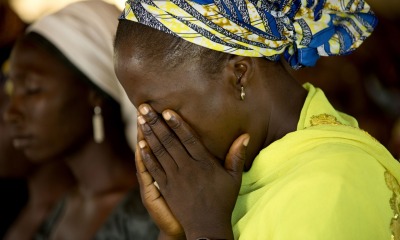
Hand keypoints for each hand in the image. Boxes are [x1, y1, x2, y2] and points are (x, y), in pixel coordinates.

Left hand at [137, 104, 249, 239]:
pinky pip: (154, 169)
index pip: (188, 139)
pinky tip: (140, 145)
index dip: (177, 124)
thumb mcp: (234, 178)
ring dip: (148, 135)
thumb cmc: (223, 200)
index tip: (166, 110)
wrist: (207, 226)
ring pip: (159, 152)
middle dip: (155, 123)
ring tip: (139, 120)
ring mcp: (175, 178)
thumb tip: (246, 135)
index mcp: (204, 164)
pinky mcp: (166, 188)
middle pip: (169, 142)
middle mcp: (187, 168)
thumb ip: (237, 155)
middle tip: (144, 107)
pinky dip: (146, 156)